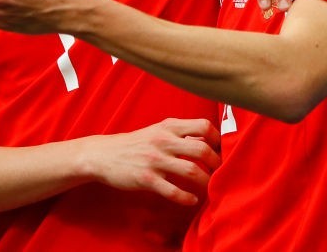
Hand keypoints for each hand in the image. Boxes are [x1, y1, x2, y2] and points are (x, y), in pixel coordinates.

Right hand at [83, 118, 220, 205]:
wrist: (104, 154)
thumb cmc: (136, 143)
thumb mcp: (158, 129)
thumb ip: (181, 132)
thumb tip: (208, 137)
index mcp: (169, 126)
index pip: (203, 125)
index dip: (217, 138)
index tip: (221, 149)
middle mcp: (164, 141)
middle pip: (202, 149)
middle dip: (217, 162)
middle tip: (220, 172)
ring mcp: (155, 160)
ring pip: (191, 170)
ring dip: (206, 181)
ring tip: (210, 187)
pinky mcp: (147, 179)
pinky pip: (173, 191)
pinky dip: (186, 197)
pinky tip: (191, 200)